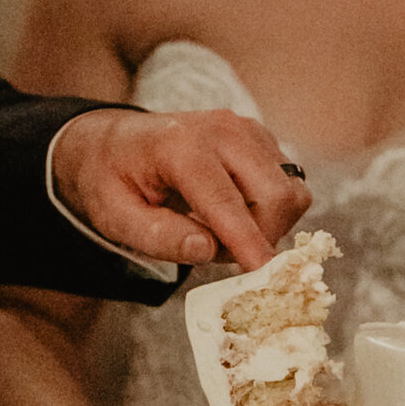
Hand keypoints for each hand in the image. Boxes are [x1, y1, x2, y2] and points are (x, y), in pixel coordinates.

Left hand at [50, 108, 310, 269]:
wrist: (115, 143)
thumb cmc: (113, 181)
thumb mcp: (115, 217)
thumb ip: (158, 236)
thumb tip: (206, 249)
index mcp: (179, 147)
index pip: (226, 201)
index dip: (248, 241)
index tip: (265, 274)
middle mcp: (222, 130)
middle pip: (276, 194)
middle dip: (262, 237)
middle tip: (221, 253)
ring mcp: (247, 130)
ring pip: (291, 191)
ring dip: (267, 225)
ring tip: (222, 230)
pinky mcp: (261, 139)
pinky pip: (289, 185)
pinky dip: (270, 210)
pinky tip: (234, 212)